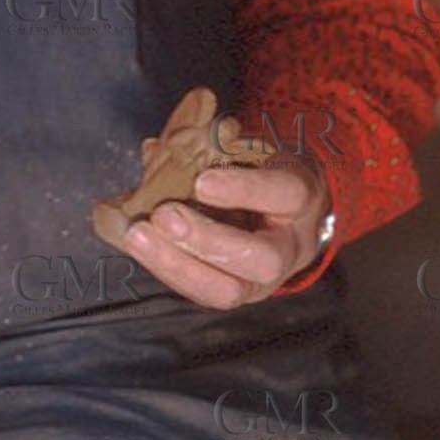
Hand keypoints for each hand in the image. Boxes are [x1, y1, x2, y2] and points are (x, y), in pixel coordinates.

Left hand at [123, 152, 330, 310]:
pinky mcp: (235, 293)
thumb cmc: (261, 173)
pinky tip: (139, 245)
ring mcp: (263, 279)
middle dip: (207, 239)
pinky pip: (202, 292)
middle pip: (262, 259)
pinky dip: (165, 267)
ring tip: (138, 235)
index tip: (201, 181)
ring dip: (176, 263)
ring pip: (229, 290)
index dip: (244, 189)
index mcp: (301, 197)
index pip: (285, 194)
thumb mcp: (249, 150)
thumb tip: (155, 149)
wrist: (286, 216)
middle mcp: (289, 246)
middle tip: (163, 215)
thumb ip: (207, 146)